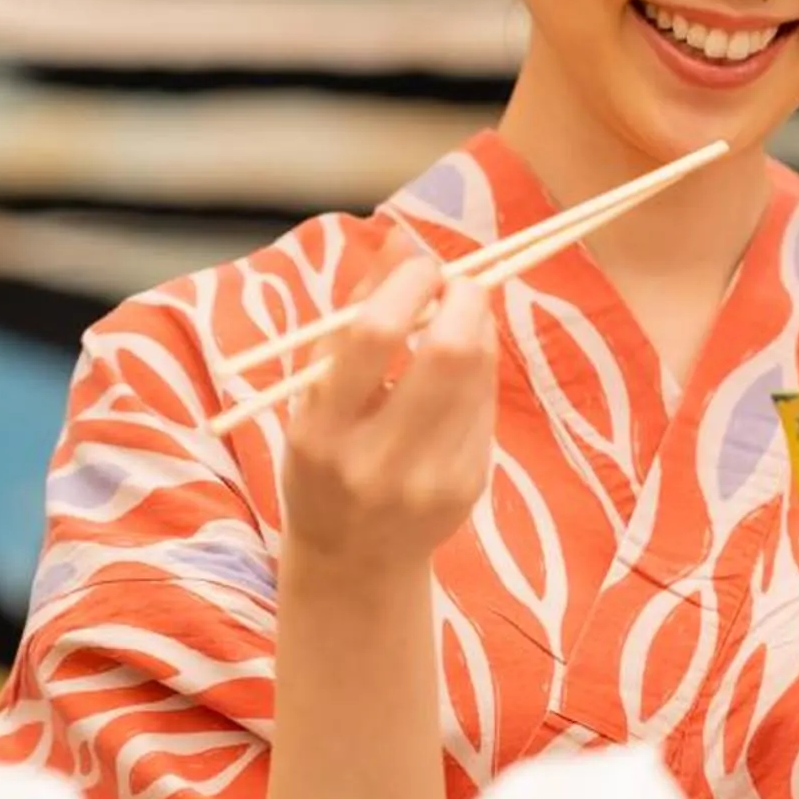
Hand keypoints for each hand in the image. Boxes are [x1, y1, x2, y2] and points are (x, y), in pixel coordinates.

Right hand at [279, 242, 497, 576]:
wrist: (353, 559)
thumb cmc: (323, 458)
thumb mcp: (311, 394)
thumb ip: (349, 316)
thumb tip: (402, 239)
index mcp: (322, 430)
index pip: (374, 335)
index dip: (409, 284)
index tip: (419, 266)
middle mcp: (378, 458)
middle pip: (448, 353)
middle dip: (464, 297)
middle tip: (457, 281)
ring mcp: (431, 477)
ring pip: (479, 373)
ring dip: (478, 326)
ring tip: (458, 315)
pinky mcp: (469, 484)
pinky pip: (486, 403)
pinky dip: (479, 369)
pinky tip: (458, 370)